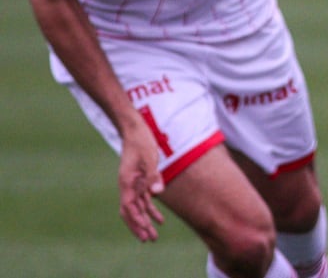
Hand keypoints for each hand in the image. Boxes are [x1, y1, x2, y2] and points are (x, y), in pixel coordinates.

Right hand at [117, 125, 164, 240]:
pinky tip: (159, 219)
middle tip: (150, 240)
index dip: (136, 220)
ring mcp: (132, 184)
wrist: (136, 130)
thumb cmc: (142, 142)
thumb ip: (153, 176)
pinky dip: (150, 210)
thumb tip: (157, 193)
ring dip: (145, 221)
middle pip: (130, 212)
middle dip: (139, 227)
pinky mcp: (139, 181)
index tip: (145, 231)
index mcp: (126, 182)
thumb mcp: (149, 158)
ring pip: (137, 208)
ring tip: (154, 235)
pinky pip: (143, 200)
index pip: (128, 207)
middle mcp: (127, 186)